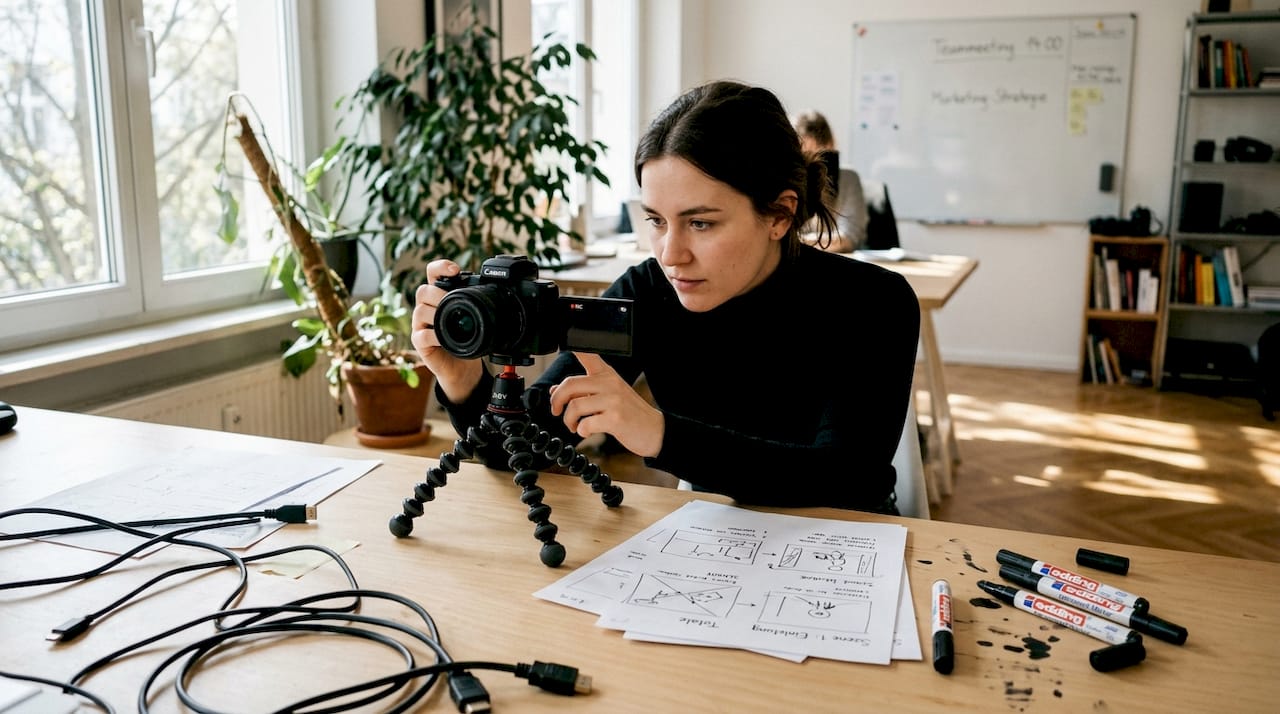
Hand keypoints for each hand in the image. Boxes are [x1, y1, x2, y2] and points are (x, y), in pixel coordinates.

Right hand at [411, 259, 483, 401]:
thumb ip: (476, 302)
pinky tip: (444, 338)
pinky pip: (421, 335)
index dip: (440, 267)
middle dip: (438, 293)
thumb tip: (496, 288)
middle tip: (453, 300)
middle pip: (423, 290)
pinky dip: (433, 335)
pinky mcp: (419, 342)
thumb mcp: (474, 318)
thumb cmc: (466, 339)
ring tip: (449, 319)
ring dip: (435, 313)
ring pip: (420, 311)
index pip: (432, 273)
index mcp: (439, 295)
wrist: (461, 367)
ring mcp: (421, 325)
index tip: (455, 270)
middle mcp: (427, 307)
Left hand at [549, 352, 663, 457]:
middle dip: (556, 401)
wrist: (654, 430)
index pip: (587, 354)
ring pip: (575, 406)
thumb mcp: (608, 396)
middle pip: (570, 384)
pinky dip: (581, 431)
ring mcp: (614, 400)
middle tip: (557, 411)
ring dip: (568, 420)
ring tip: (575, 426)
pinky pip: (586, 424)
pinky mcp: (616, 418)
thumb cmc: (629, 413)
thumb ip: (583, 391)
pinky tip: (587, 432)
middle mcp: (610, 383)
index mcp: (607, 374)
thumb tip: (555, 391)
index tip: (562, 344)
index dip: (572, 345)